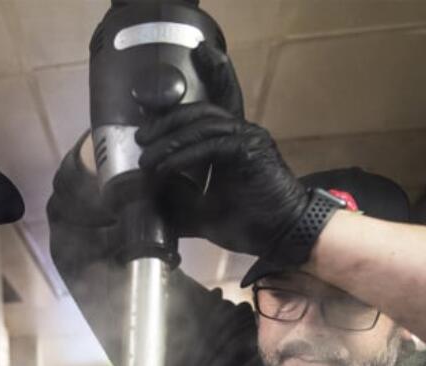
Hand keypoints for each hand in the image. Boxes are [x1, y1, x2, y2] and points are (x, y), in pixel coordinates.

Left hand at [136, 48, 311, 264]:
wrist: (284, 236)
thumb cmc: (250, 224)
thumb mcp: (201, 212)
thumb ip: (177, 200)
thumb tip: (146, 198)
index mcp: (231, 143)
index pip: (210, 111)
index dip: (209, 77)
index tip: (184, 69)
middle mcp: (241, 133)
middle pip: (201, 111)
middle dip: (167, 120)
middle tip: (141, 136)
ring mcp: (249, 138)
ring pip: (205, 123)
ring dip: (171, 138)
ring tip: (146, 156)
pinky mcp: (253, 150)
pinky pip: (212, 145)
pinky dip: (185, 154)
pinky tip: (165, 167)